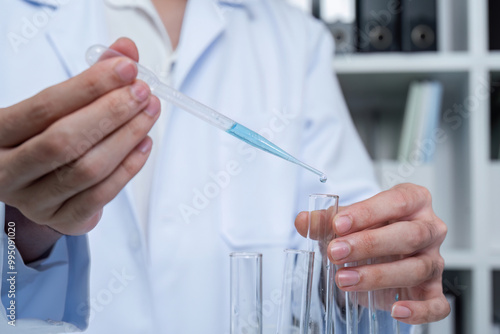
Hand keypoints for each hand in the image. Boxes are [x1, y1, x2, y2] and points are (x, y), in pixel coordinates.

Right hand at [0, 38, 159, 235]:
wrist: (37, 184)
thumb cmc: (46, 136)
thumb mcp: (58, 107)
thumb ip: (90, 79)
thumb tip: (126, 50)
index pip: (45, 107)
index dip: (90, 86)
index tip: (127, 69)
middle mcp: (9, 171)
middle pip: (65, 141)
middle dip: (112, 113)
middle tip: (144, 93)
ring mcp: (34, 201)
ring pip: (87, 170)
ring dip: (127, 137)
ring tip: (150, 113)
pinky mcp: (62, 220)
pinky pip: (102, 196)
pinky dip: (129, 168)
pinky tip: (145, 144)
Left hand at [295, 183, 448, 323]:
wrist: (380, 250)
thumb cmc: (369, 228)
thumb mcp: (347, 220)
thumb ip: (325, 220)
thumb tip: (304, 220)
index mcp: (413, 201)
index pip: (397, 201)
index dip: (367, 212)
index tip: (339, 224)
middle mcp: (429, 228)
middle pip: (410, 235)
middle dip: (369, 244)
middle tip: (336, 252)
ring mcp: (434, 260)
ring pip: (417, 268)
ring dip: (378, 275)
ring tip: (344, 279)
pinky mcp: (433, 290)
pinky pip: (436, 304)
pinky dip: (419, 310)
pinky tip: (396, 310)